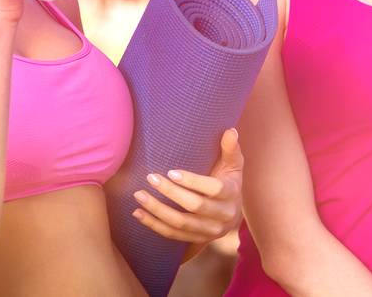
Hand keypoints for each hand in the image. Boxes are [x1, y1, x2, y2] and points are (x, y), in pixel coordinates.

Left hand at [131, 128, 244, 243]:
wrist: (232, 212)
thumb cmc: (229, 181)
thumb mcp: (233, 165)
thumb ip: (230, 149)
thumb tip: (230, 130)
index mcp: (232, 194)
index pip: (214, 189)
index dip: (192, 181)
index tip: (171, 172)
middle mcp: (223, 216)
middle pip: (195, 207)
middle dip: (170, 193)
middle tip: (150, 178)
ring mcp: (209, 231)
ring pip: (181, 224)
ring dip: (158, 211)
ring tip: (139, 196)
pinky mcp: (197, 240)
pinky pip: (173, 235)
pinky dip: (154, 225)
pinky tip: (138, 214)